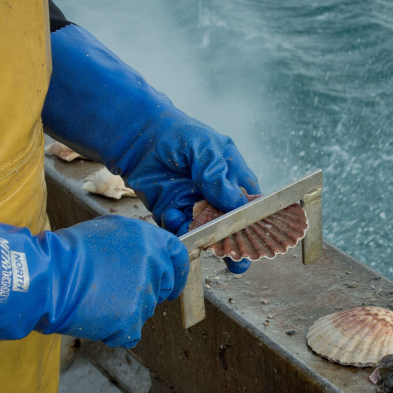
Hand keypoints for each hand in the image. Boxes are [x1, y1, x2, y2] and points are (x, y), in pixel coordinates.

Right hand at [0, 212, 187, 346]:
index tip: (171, 284)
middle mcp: (152, 263)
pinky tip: (95, 319)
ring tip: (95, 301)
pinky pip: (130, 334)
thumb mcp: (106, 233)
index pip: (178, 256)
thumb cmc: (66, 254)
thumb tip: (149, 259)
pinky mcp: (130, 319)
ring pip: (144, 311)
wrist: (44, 277)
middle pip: (161, 287)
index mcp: (147, 238)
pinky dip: (114, 333)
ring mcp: (143, 292)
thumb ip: (135, 246)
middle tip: (117, 295)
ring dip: (124, 312)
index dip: (176, 272)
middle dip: (143, 294)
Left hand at [44, 24, 260, 271]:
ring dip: (204, 238)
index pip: (250, 203)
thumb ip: (218, 174)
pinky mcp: (171, 212)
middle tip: (237, 259)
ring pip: (205, 231)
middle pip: (231, 225)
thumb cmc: (176, 133)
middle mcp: (215, 194)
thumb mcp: (204, 147)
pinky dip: (178, 228)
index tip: (255, 235)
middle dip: (235, 244)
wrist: (136, 135)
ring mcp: (193, 205)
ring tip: (202, 237)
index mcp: (232, 176)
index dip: (256, 221)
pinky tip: (173, 215)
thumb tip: (236, 202)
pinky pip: (179, 229)